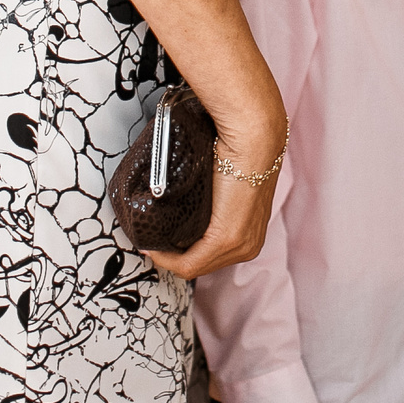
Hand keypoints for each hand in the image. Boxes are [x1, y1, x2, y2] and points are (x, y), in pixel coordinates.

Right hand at [140, 114, 283, 280]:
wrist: (251, 136)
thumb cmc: (237, 150)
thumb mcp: (225, 186)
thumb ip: (211, 203)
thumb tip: (185, 204)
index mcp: (252, 232)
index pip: (212, 256)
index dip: (183, 252)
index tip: (162, 241)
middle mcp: (250, 244)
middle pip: (202, 264)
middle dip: (174, 256)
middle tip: (152, 241)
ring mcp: (240, 245)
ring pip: (194, 266)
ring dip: (168, 257)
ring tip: (151, 242)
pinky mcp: (226, 239)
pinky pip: (190, 264)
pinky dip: (167, 258)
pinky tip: (154, 246)